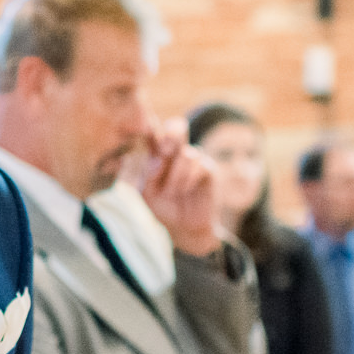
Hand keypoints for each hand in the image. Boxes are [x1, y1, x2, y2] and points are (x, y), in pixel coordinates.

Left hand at [137, 117, 222, 256]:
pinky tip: (184, 190)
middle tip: (165, 150)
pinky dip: (189, 179)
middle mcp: (175, 152)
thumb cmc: (161, 206)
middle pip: (176, 127)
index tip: (145, 128)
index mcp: (157, 153)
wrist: (183, 226)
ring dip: (177, 175)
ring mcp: (192, 158)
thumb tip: (154, 158)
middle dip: (171, 135)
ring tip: (172, 191)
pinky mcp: (207, 168)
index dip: (150, 127)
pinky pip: (200, 165)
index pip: (153, 133)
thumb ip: (145, 175)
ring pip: (186, 154)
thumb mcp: (146, 193)